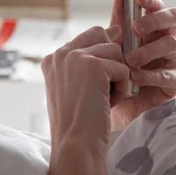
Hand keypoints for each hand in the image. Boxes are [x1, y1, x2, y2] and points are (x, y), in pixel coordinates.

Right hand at [41, 25, 128, 151]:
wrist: (75, 146)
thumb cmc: (78, 123)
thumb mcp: (76, 87)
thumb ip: (88, 60)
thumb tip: (116, 29)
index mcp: (52, 59)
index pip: (88, 38)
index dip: (102, 57)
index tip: (100, 80)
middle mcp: (60, 53)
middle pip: (103, 37)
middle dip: (110, 63)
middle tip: (100, 91)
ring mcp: (75, 57)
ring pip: (116, 52)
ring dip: (117, 78)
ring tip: (102, 100)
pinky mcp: (94, 65)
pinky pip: (123, 69)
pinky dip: (121, 89)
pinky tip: (106, 104)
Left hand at [109, 0, 175, 129]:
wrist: (110, 106)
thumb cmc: (116, 70)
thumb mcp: (113, 43)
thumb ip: (119, 18)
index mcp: (153, 28)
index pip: (158, 6)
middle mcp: (167, 39)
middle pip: (174, 18)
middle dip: (155, 19)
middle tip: (135, 28)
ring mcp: (174, 60)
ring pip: (172, 44)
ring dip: (149, 50)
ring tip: (129, 60)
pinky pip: (169, 74)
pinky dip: (150, 75)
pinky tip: (134, 77)